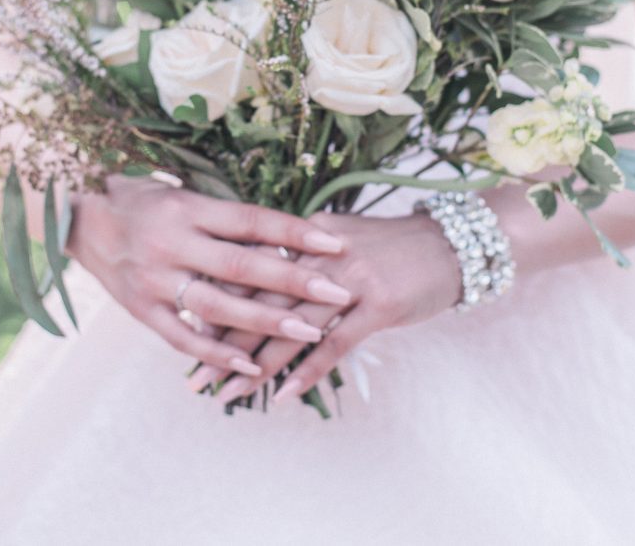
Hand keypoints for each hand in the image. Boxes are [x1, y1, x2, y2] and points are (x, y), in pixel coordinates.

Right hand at [67, 174, 355, 377]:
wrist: (76, 216)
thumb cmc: (141, 199)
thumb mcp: (182, 193)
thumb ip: (225, 219)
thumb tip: (283, 240)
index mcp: (187, 208)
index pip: (251, 221)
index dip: (294, 233)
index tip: (336, 245)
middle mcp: (172, 243)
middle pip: (243, 266)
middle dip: (295, 281)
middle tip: (340, 293)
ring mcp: (154, 279)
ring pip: (217, 306)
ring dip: (266, 323)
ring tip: (310, 332)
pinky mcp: (138, 309)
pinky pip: (181, 337)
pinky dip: (217, 355)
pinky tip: (251, 367)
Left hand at [190, 209, 462, 404]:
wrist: (451, 243)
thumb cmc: (392, 247)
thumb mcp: (339, 241)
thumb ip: (299, 256)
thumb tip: (256, 279)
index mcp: (305, 238)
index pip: (250, 272)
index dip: (216, 303)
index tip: (183, 333)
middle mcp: (320, 256)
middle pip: (261, 303)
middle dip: (223, 342)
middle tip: (194, 376)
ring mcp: (349, 281)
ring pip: (292, 328)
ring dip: (257, 365)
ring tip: (228, 393)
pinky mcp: (378, 305)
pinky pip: (335, 344)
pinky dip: (308, 371)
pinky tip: (283, 396)